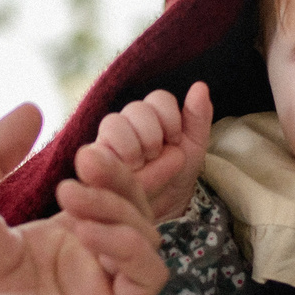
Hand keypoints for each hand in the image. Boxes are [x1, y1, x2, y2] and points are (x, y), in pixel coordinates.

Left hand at [0, 105, 168, 294]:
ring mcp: (97, 292)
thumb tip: (31, 108)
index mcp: (54, 238)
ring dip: (116, 206)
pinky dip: (127, 244)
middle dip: (118, 178)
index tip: (87, 147)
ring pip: (144, 236)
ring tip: (68, 194)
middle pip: (134, 209)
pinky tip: (85, 232)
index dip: (111, 167)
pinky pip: (148, 274)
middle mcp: (82, 264)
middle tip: (85, 160)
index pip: (109, 195)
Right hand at [90, 83, 213, 222]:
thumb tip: (200, 86)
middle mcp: (129, 123)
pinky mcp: (94, 159)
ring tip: (140, 164)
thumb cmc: (176, 174)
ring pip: (113, 122)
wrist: (164, 208)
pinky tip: (126, 170)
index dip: (169, 118)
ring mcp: (109, 140)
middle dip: (152, 133)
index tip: (175, 140)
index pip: (158, 99)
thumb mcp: (194, 147)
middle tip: (155, 154)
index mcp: (154, 115)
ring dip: (132, 144)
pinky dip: (113, 156)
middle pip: (136, 108)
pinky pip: (94, 147)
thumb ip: (198, 117)